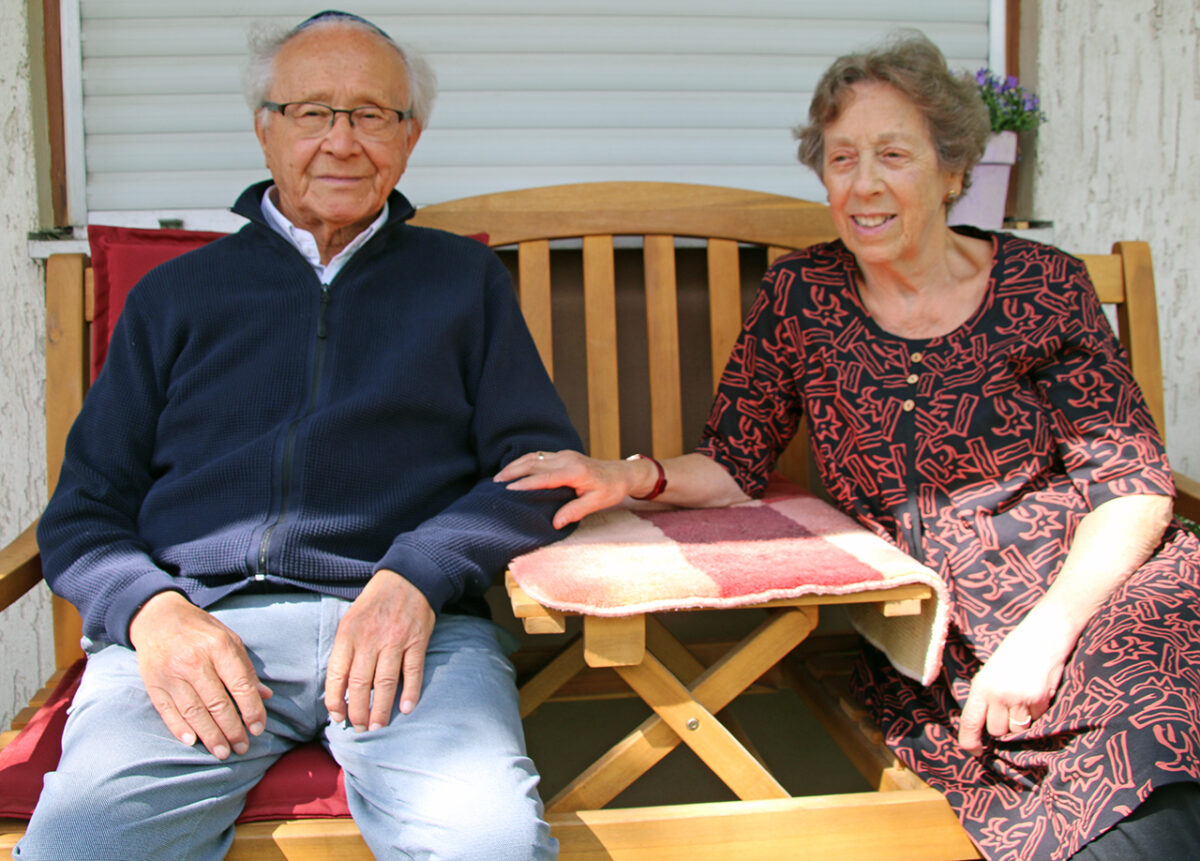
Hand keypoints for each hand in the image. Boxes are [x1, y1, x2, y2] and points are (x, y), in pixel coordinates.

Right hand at [129, 591, 271, 759]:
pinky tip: (194, 742)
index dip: (252, 710)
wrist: (158, 618)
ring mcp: (171, 674)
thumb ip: (246, 669)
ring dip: (210, 736)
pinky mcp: (154, 684)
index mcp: (219, 647)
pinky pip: (168, 712)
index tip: (258, 728)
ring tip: (223, 752)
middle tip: (242, 747)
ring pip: (194, 712)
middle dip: (232, 730)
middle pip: (217, 703)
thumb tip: (265, 696)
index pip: (240, 685)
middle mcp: (194, 661)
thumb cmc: (200, 631)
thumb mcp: (229, 639)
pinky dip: (181, 729)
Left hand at [324, 569, 434, 730]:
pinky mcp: (417, 641)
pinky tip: (407, 709)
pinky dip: (410, 692)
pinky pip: (413, 672)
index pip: (337, 675)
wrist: (407, 578)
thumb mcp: (350, 620)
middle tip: (359, 729)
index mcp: (348, 634)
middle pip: (360, 684)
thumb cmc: (375, 603)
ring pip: (385, 683)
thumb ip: (346, 651)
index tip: (337, 717)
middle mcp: (370, 639)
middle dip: (358, 712)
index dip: (336, 701)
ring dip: (380, 709)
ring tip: (377, 726)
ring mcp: (395, 640)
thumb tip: (343, 688)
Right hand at [494, 449, 653, 527]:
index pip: (546, 477)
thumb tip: (555, 523)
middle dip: (513, 471)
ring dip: (516, 465)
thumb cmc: (611, 489)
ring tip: (499, 476)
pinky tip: (514, 469)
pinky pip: (539, 456)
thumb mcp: (597, 503)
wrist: (622, 473)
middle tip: (496, 483)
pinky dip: (524, 462)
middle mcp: (567, 459)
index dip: (526, 483)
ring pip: (534, 457)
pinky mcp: (563, 455)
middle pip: (534, 463)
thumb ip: (575, 511)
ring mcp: (564, 455)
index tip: (509, 489)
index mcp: (575, 472)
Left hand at [957, 607, 1076, 754]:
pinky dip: (1037, 713)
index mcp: (981, 686)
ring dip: (1020, 722)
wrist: (1043, 635)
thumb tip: (984, 727)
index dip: (971, 742)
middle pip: (997, 732)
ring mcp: (1019, 699)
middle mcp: (998, 695)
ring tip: (1023, 699)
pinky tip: (1037, 693)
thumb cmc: (1015, 653)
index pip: (970, 723)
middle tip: (1009, 708)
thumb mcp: (991, 672)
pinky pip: (1036, 720)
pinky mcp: (1040, 701)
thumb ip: (986, 697)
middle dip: (1002, 727)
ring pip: (1017, 729)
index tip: (976, 751)